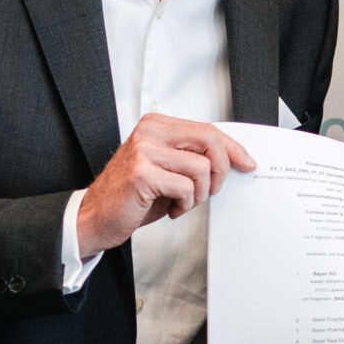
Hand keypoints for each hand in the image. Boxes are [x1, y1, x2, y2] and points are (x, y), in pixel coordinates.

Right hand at [76, 115, 256, 255]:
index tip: (247, 163)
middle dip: (222, 170)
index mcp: (157, 125)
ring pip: (202, 168)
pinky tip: (171, 208)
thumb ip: (194, 157)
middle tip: (213, 191)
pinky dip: (186, 204)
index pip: (207, 130)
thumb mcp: (169, 169)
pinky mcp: (142, 173)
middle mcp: (150, 132)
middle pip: (210, 141)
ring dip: (200, 193)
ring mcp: (144, 150)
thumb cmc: (134, 196)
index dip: (233, 148)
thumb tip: (236, 158)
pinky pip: (187, 187)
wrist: (95, 218)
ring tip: (183, 202)